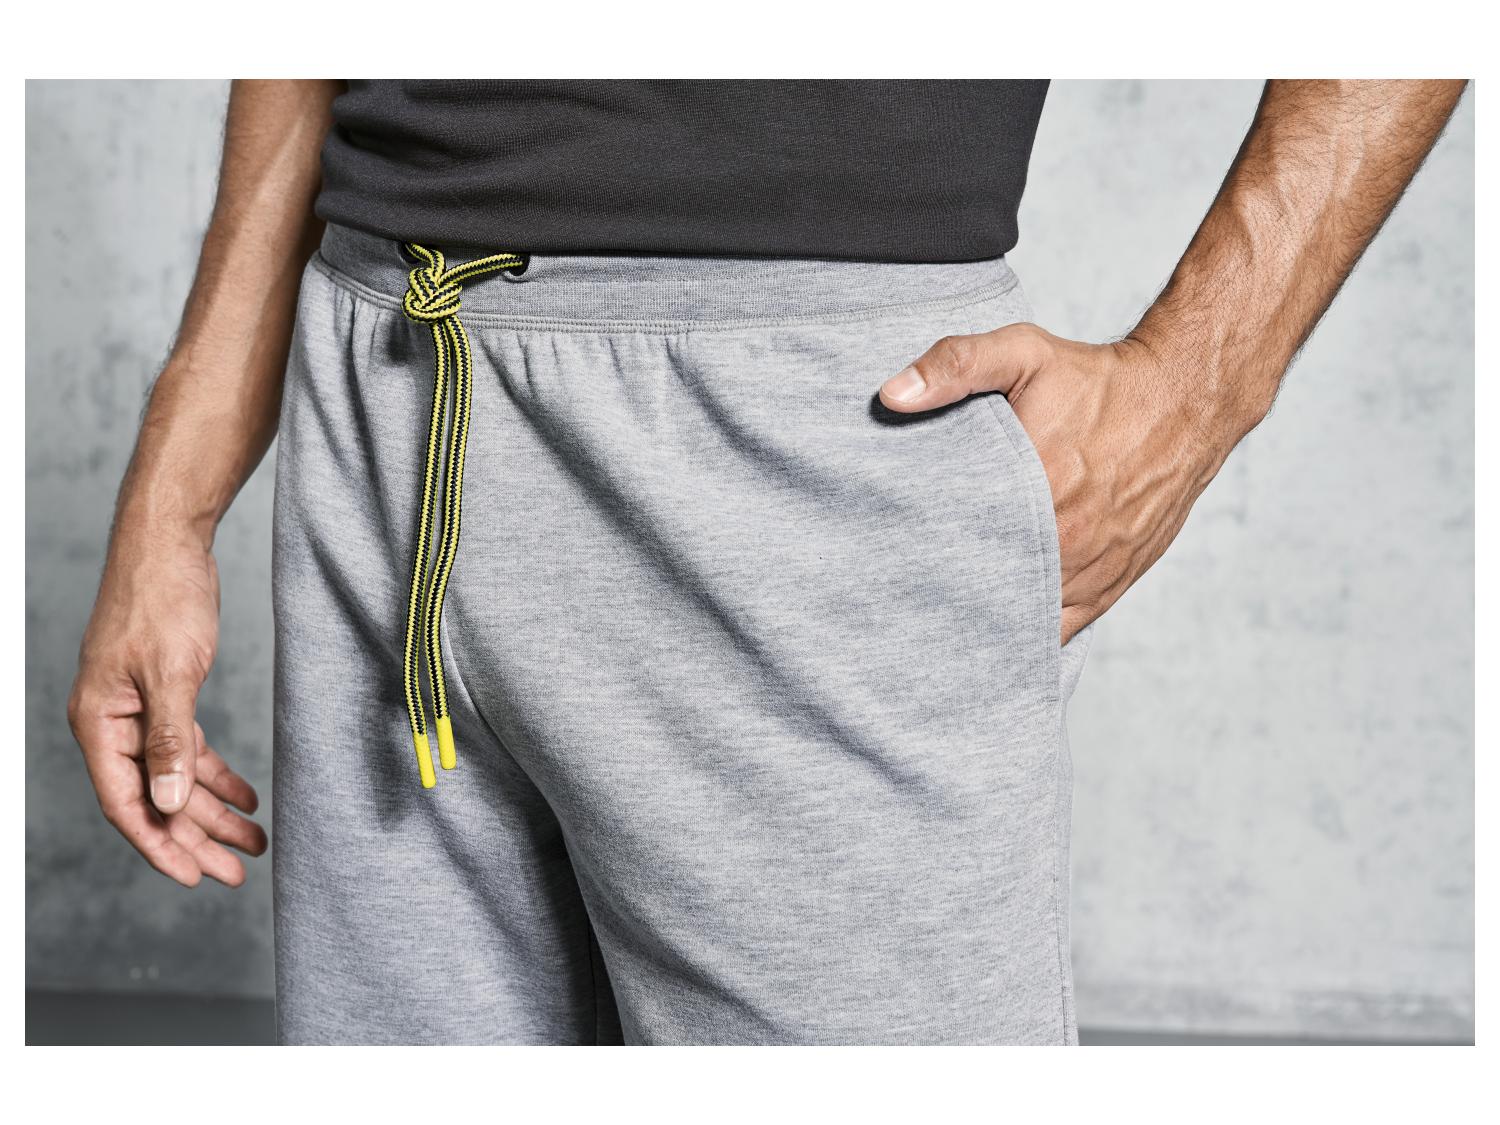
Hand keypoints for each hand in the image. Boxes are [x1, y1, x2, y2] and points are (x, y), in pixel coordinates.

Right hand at [67, 531, 266, 886]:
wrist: (170, 543)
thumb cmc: (162, 597)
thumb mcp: (171, 672)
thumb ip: (170, 740)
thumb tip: (165, 802)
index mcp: (100, 723)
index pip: (127, 803)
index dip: (160, 844)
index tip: (195, 877)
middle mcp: (114, 723)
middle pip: (155, 798)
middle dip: (196, 837)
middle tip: (238, 870)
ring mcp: (138, 710)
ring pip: (175, 776)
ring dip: (213, 810)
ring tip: (254, 841)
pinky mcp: (165, 694)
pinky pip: (189, 748)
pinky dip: (216, 773)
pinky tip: (246, 796)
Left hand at [879, 324, 1233, 643]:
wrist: (1183, 402)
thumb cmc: (1098, 380)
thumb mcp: (1024, 354)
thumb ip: (956, 366)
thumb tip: (892, 396)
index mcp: (1033, 490)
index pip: (953, 542)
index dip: (919, 554)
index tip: (891, 553)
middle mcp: (1062, 543)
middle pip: (982, 587)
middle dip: (945, 590)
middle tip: (905, 588)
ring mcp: (1086, 573)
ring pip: (1017, 618)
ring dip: (982, 618)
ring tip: (940, 616)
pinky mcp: (1107, 588)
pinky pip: (1057, 633)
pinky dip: (1024, 635)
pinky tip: (992, 633)